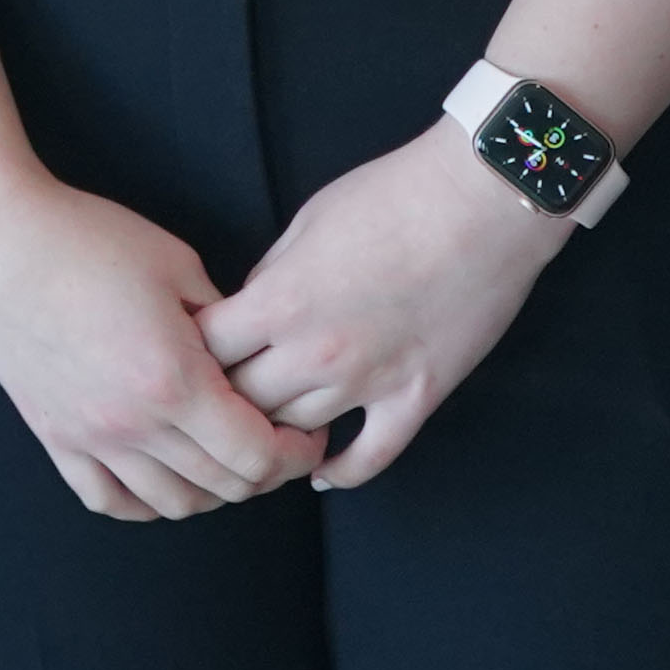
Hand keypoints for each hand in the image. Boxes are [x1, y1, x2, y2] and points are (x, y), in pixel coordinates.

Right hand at [0, 163, 324, 519]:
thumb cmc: (87, 238)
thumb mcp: (176, 264)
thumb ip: (224, 321)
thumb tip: (252, 355)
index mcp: (173, 380)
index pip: (255, 455)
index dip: (293, 451)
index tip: (303, 431)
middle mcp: (133, 423)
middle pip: (223, 485)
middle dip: (264, 472)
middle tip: (276, 443)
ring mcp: (89, 436)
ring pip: (173, 503)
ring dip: (212, 491)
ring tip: (222, 458)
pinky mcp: (54, 434)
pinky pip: (108, 499)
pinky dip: (146, 501)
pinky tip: (161, 475)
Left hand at [195, 119, 570, 489]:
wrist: (479, 205)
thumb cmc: (391, 196)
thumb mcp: (307, 221)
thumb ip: (271, 274)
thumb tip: (251, 308)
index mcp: (280, 302)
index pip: (206, 352)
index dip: (191, 354)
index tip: (190, 352)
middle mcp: (316, 352)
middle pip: (243, 402)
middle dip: (225, 398)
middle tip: (220, 396)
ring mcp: (369, 382)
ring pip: (297, 432)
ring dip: (276, 431)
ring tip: (263, 428)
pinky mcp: (417, 398)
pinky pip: (371, 457)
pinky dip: (342, 473)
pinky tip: (320, 473)